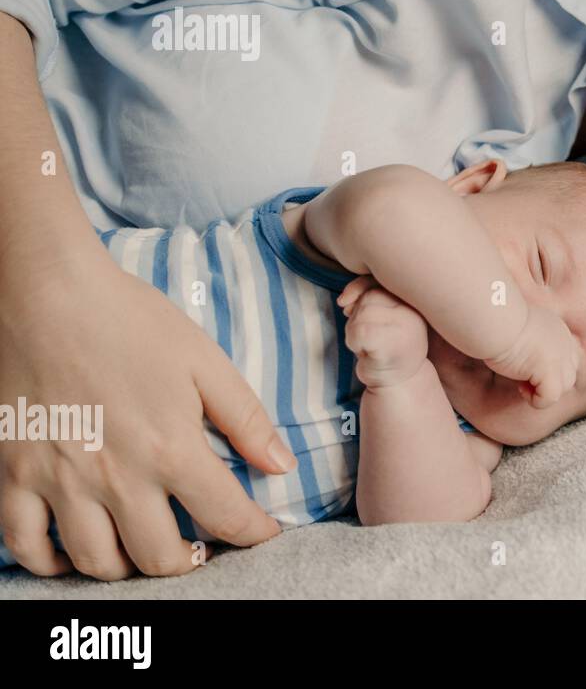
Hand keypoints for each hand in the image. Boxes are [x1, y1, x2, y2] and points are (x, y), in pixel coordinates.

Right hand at [0, 253, 290, 579]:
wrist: (48, 294)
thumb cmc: (130, 321)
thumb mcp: (204, 361)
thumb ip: (246, 418)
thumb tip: (283, 466)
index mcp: (169, 449)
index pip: (224, 517)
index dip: (253, 534)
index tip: (262, 534)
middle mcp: (115, 477)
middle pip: (159, 557)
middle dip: (191, 561)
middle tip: (201, 547)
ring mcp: (59, 481)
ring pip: (96, 562)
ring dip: (128, 568)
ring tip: (144, 549)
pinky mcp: (14, 474)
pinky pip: (25, 544)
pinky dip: (50, 562)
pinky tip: (73, 553)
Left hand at [339, 277, 431, 388]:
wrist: (398, 384)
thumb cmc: (386, 348)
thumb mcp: (379, 317)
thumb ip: (367, 298)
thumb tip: (344, 299)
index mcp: (413, 303)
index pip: (381, 280)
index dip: (359, 287)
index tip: (346, 302)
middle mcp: (413, 312)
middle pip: (369, 297)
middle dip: (357, 315)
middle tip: (368, 336)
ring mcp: (405, 327)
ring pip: (361, 314)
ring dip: (354, 330)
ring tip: (369, 345)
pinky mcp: (391, 342)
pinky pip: (358, 331)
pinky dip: (354, 343)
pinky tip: (367, 353)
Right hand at [484, 305, 580, 408]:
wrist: (495, 319)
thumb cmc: (497, 321)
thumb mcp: (520, 328)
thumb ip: (532, 341)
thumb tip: (523, 358)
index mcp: (558, 330)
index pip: (567, 357)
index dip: (548, 367)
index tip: (525, 365)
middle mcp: (564, 342)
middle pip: (569, 372)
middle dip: (549, 381)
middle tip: (523, 377)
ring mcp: (560, 357)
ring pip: (564, 386)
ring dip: (543, 391)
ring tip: (521, 384)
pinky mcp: (551, 371)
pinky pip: (551, 397)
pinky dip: (536, 400)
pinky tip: (520, 388)